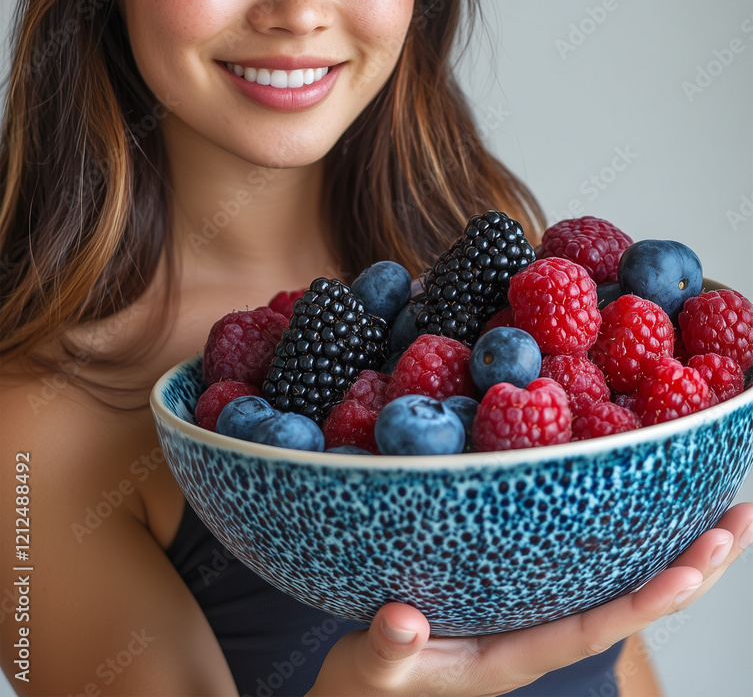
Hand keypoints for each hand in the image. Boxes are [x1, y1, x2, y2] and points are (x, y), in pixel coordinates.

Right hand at [308, 502, 752, 696]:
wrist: (361, 696)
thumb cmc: (367, 686)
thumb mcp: (369, 671)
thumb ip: (386, 651)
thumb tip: (401, 622)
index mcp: (516, 656)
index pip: (596, 626)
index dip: (649, 598)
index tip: (697, 567)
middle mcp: (537, 634)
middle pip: (630, 602)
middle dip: (691, 566)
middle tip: (740, 520)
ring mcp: (530, 615)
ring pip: (617, 584)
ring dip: (672, 548)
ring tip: (719, 509)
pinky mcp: (517, 594)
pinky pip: (584, 568)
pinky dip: (621, 540)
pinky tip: (637, 509)